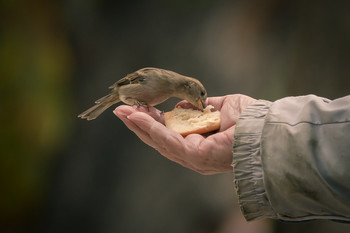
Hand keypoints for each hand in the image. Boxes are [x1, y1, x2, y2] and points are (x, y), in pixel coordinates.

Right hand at [114, 94, 255, 174]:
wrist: (264, 126)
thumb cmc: (248, 118)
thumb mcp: (220, 107)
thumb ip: (200, 107)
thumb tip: (183, 104)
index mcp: (198, 142)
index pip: (169, 133)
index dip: (152, 121)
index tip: (138, 108)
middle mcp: (193, 153)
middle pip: (159, 139)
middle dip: (139, 124)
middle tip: (121, 111)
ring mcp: (193, 157)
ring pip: (159, 141)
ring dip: (140, 125)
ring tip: (123, 112)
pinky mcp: (194, 156)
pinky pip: (167, 140)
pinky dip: (151, 128)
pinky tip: (138, 117)